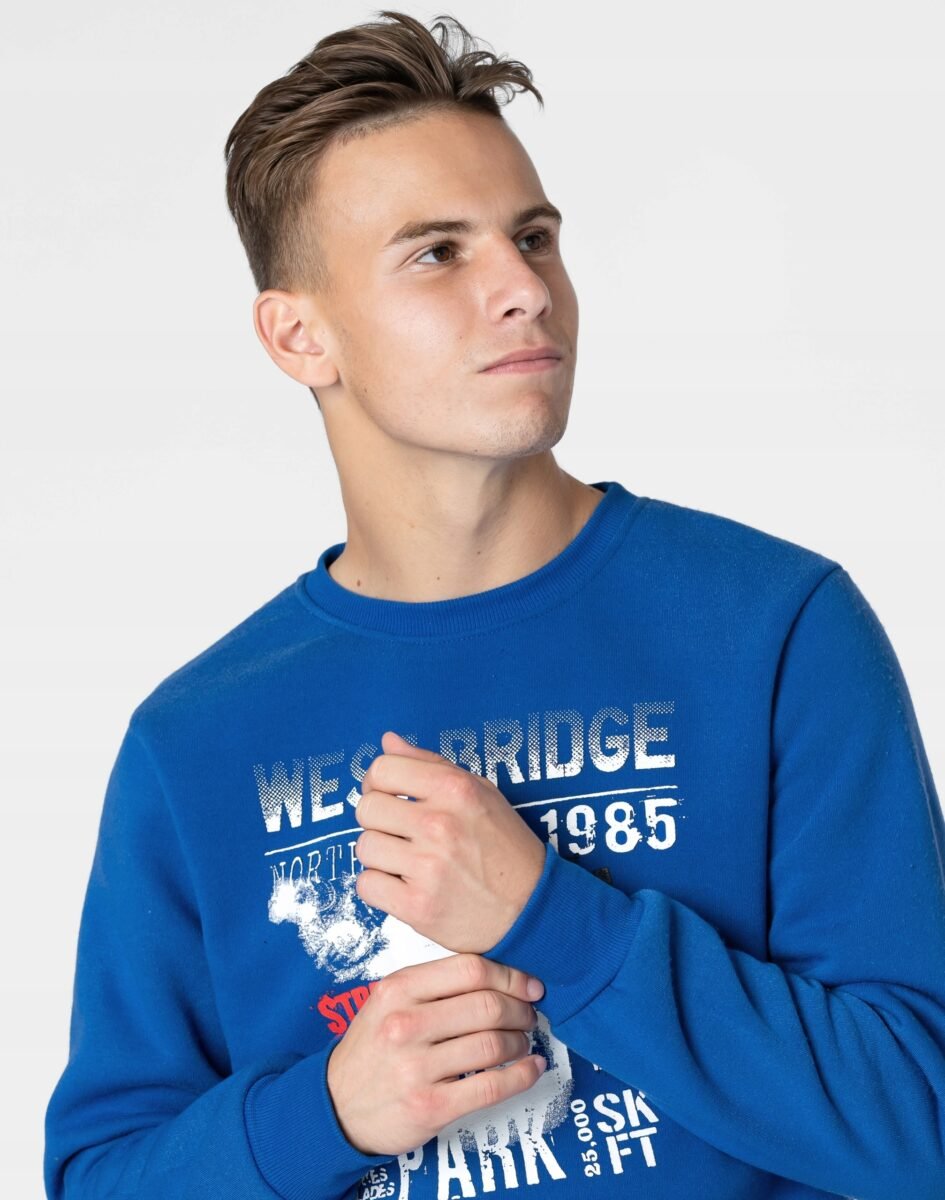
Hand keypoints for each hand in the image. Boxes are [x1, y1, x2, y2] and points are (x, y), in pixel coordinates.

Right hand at [326, 953, 545, 1157]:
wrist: (335, 1106)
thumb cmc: (372, 1048)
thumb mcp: (388, 1001)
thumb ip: (433, 985)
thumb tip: (496, 978)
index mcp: (398, 989)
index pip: (470, 969)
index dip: (509, 976)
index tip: (528, 985)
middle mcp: (405, 1024)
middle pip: (487, 1005)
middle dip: (519, 1010)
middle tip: (528, 1015)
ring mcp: (416, 1067)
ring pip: (492, 1044)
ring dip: (520, 1042)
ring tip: (522, 1042)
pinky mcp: (430, 1107)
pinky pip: (491, 1086)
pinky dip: (521, 1076)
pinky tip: (531, 1069)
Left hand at [355, 731, 545, 952]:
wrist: (532, 906)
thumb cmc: (506, 847)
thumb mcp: (479, 791)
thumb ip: (430, 763)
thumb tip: (388, 741)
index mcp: (453, 789)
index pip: (383, 770)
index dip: (377, 783)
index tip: (387, 796)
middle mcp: (439, 824)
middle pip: (367, 809)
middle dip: (378, 820)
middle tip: (400, 832)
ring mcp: (428, 867)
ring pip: (365, 847)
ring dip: (381, 855)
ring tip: (407, 860)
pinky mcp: (418, 906)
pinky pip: (367, 886)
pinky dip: (380, 887)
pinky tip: (404, 884)